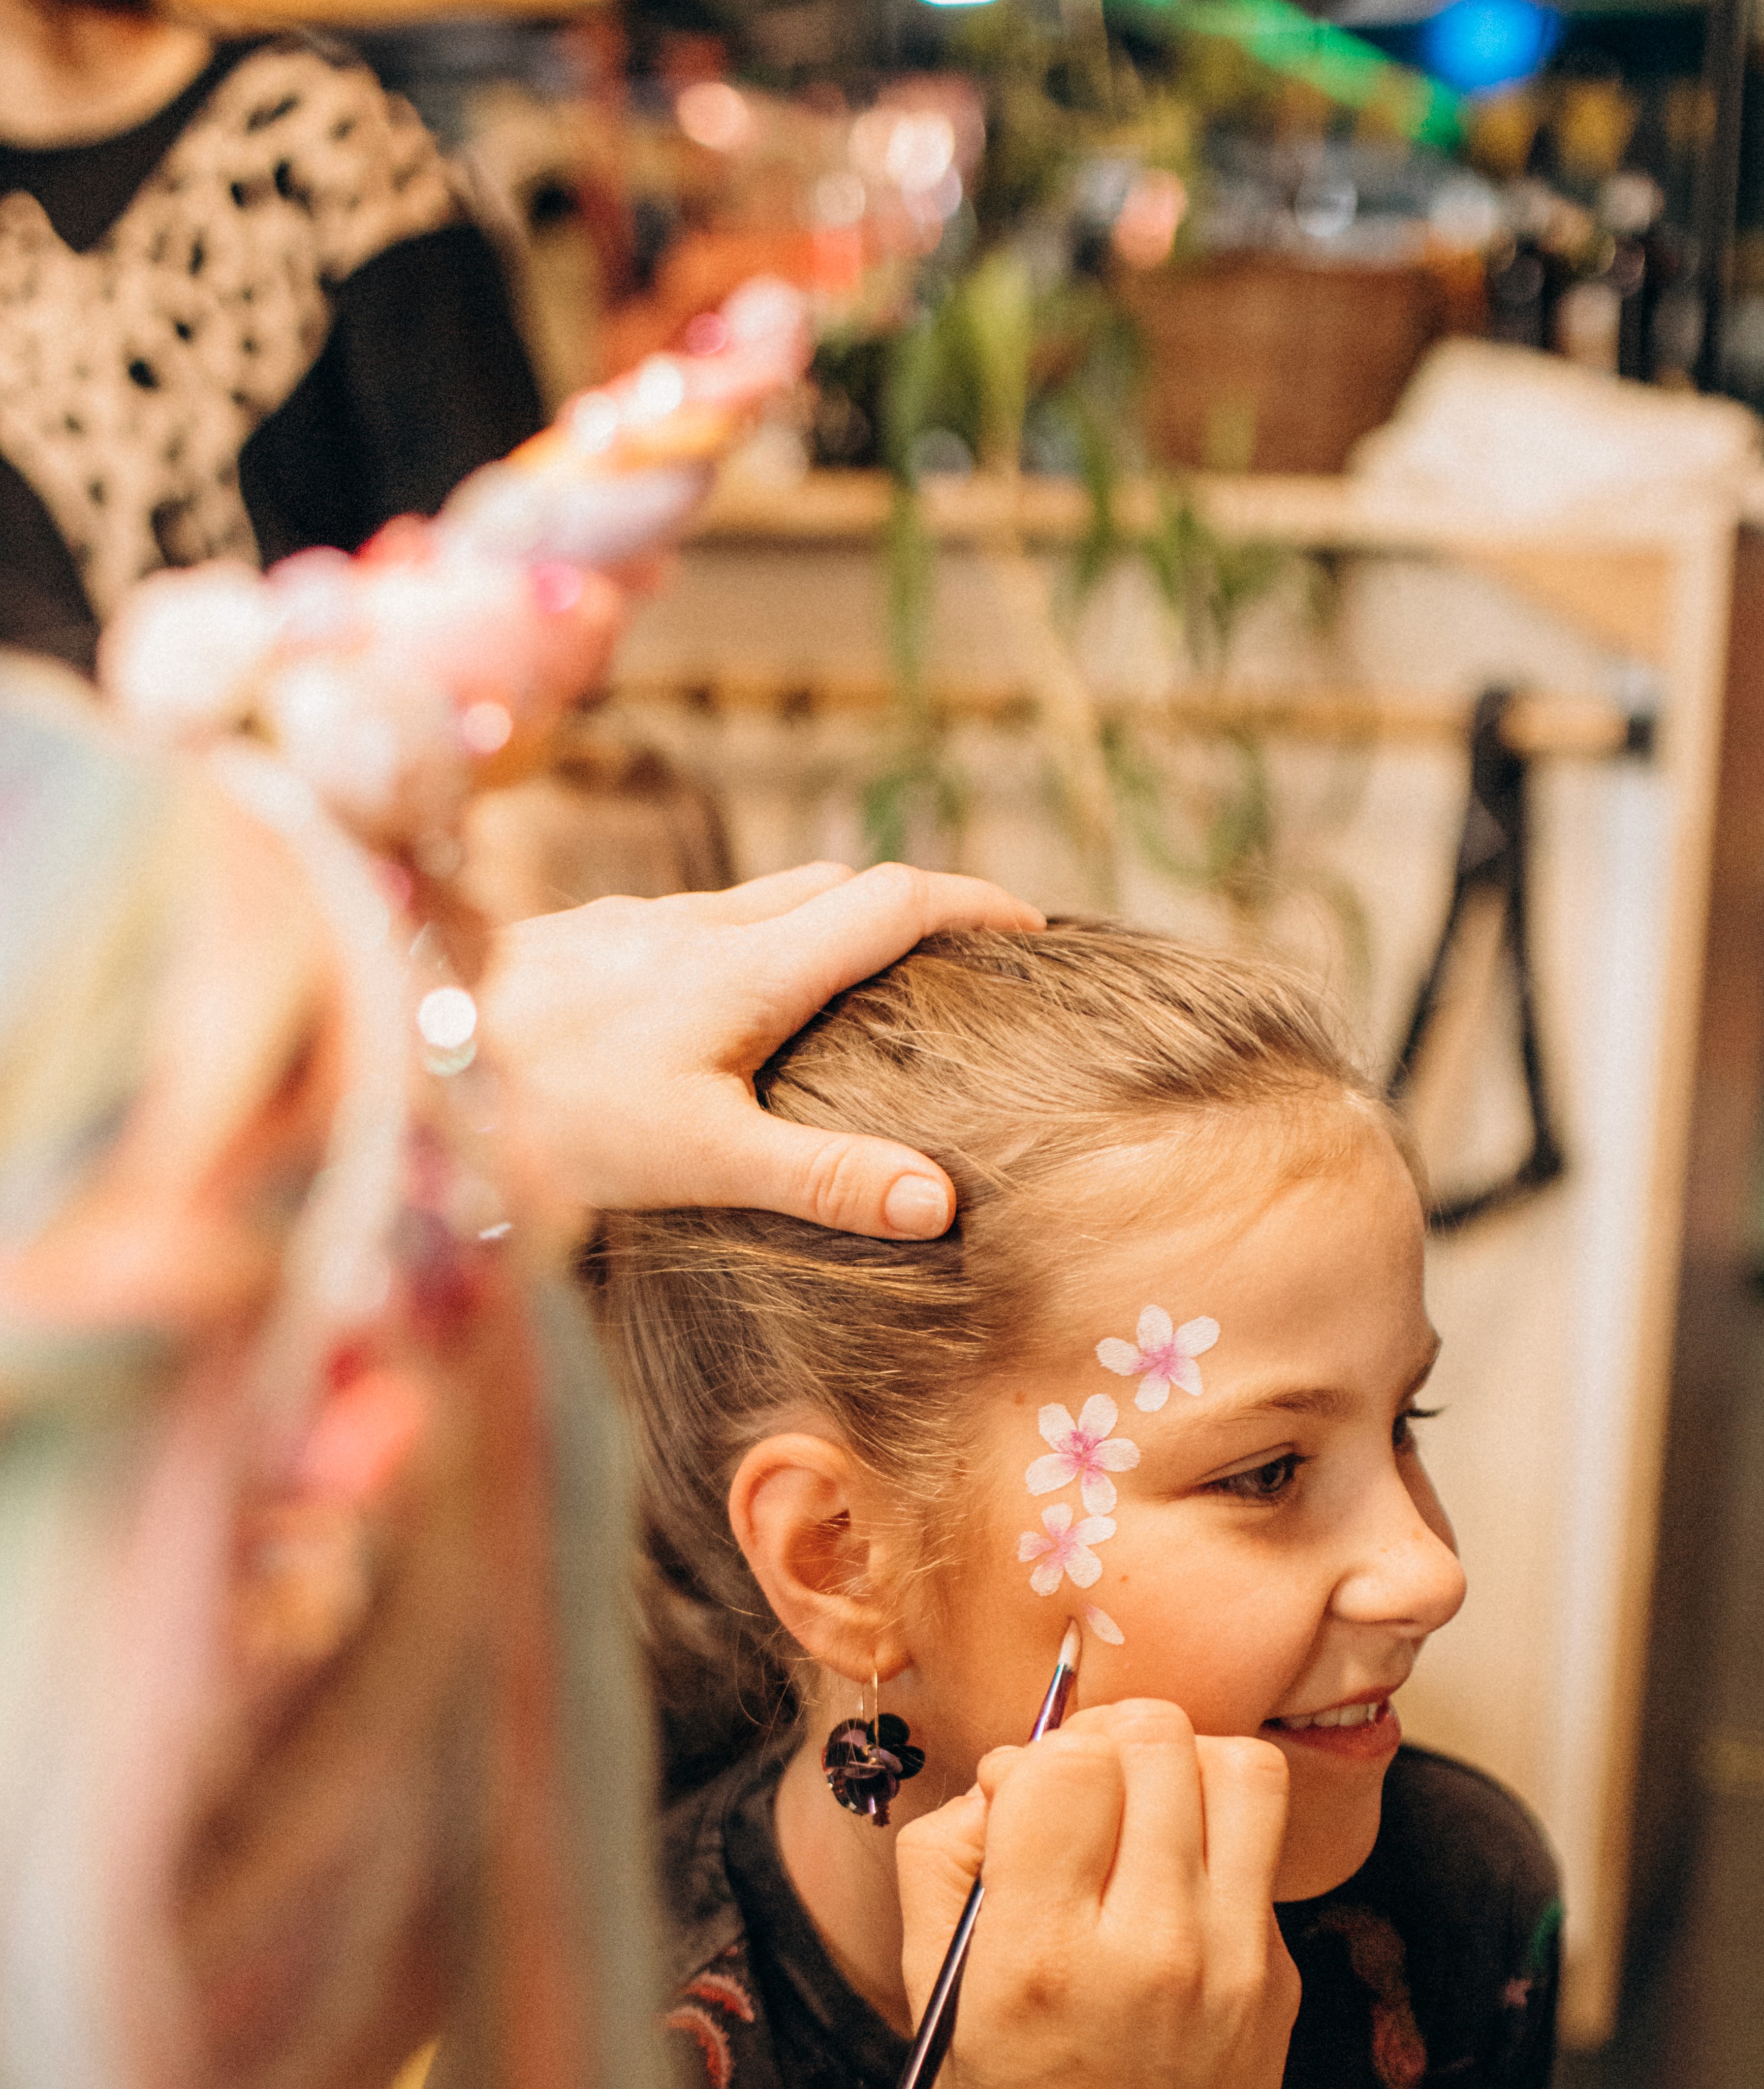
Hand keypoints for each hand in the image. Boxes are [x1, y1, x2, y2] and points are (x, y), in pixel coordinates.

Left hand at [478, 859, 1042, 1229]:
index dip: (973, 905)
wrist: (408, 1051)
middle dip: (910, 909)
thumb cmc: (551, 1111)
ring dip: (823, 920)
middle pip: (835, 886)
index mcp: (748, 967)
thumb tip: (939, 1203)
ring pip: (760, 898)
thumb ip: (823, 1177)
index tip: (1031, 927)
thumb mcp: (701, 1159)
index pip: (893, 901)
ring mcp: (637, 924)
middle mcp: (699, 925)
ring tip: (854, 981)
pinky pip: (694, 922)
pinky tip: (724, 1005)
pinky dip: (745, 942)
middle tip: (959, 958)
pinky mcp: (585, 939)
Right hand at [896, 1701, 1298, 2088]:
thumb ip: (946, 1865)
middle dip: (1105, 1748)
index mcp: (1038, 1957)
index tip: (1018, 1809)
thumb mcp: (935, 2001)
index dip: (1030, 1763)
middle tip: (1083, 1799)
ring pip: (1241, 1766)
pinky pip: (1263, 1847)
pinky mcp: (1279, 1976)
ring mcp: (1233, 1961)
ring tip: (1147, 1815)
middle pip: (1157, 1742)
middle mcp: (1148, 1948)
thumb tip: (1005, 1776)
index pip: (1061, 1766)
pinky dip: (1218, 1839)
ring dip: (1185, 1769)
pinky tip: (1176, 1890)